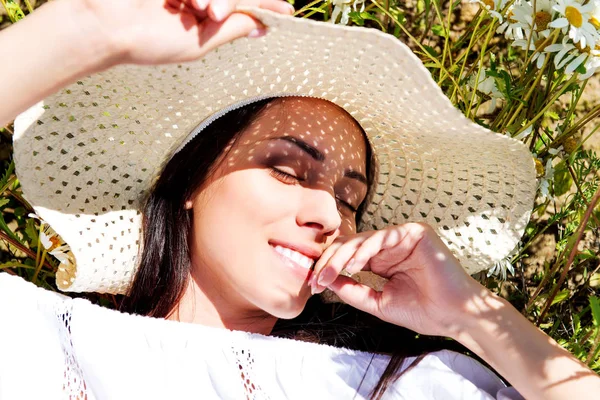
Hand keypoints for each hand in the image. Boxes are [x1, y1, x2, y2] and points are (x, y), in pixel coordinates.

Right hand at [81, 0, 294, 65]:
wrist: (106, 25)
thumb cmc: (147, 41)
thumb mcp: (199, 43)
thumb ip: (231, 29)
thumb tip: (263, 26)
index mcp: (202, 20)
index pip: (240, 8)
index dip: (264, 7)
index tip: (287, 11)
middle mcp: (195, 0)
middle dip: (228, 1)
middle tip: (209, 12)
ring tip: (196, 6)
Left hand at [310, 223, 485, 336]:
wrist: (454, 317)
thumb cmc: (422, 312)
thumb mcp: (378, 302)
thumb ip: (353, 290)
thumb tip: (326, 280)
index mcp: (382, 260)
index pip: (348, 257)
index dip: (329, 269)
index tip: (313, 287)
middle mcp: (390, 245)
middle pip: (351, 245)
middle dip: (329, 262)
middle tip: (316, 280)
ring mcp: (403, 236)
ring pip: (362, 240)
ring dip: (341, 258)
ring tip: (328, 275)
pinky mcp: (415, 232)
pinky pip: (382, 237)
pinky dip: (364, 251)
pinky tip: (354, 268)